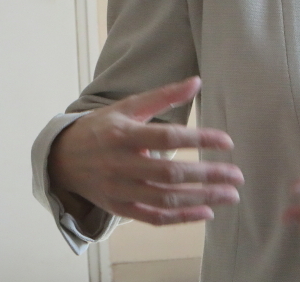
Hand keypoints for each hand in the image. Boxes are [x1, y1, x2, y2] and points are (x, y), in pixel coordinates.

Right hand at [48, 76, 243, 225]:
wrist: (61, 159)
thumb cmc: (102, 128)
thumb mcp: (129, 107)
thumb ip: (164, 95)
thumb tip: (197, 81)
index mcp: (124, 134)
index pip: (168, 137)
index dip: (200, 140)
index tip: (227, 142)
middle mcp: (121, 164)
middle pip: (169, 174)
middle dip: (207, 176)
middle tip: (237, 176)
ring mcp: (119, 190)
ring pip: (164, 199)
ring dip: (201, 199)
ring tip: (231, 195)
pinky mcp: (119, 208)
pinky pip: (153, 217)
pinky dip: (181, 218)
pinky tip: (207, 212)